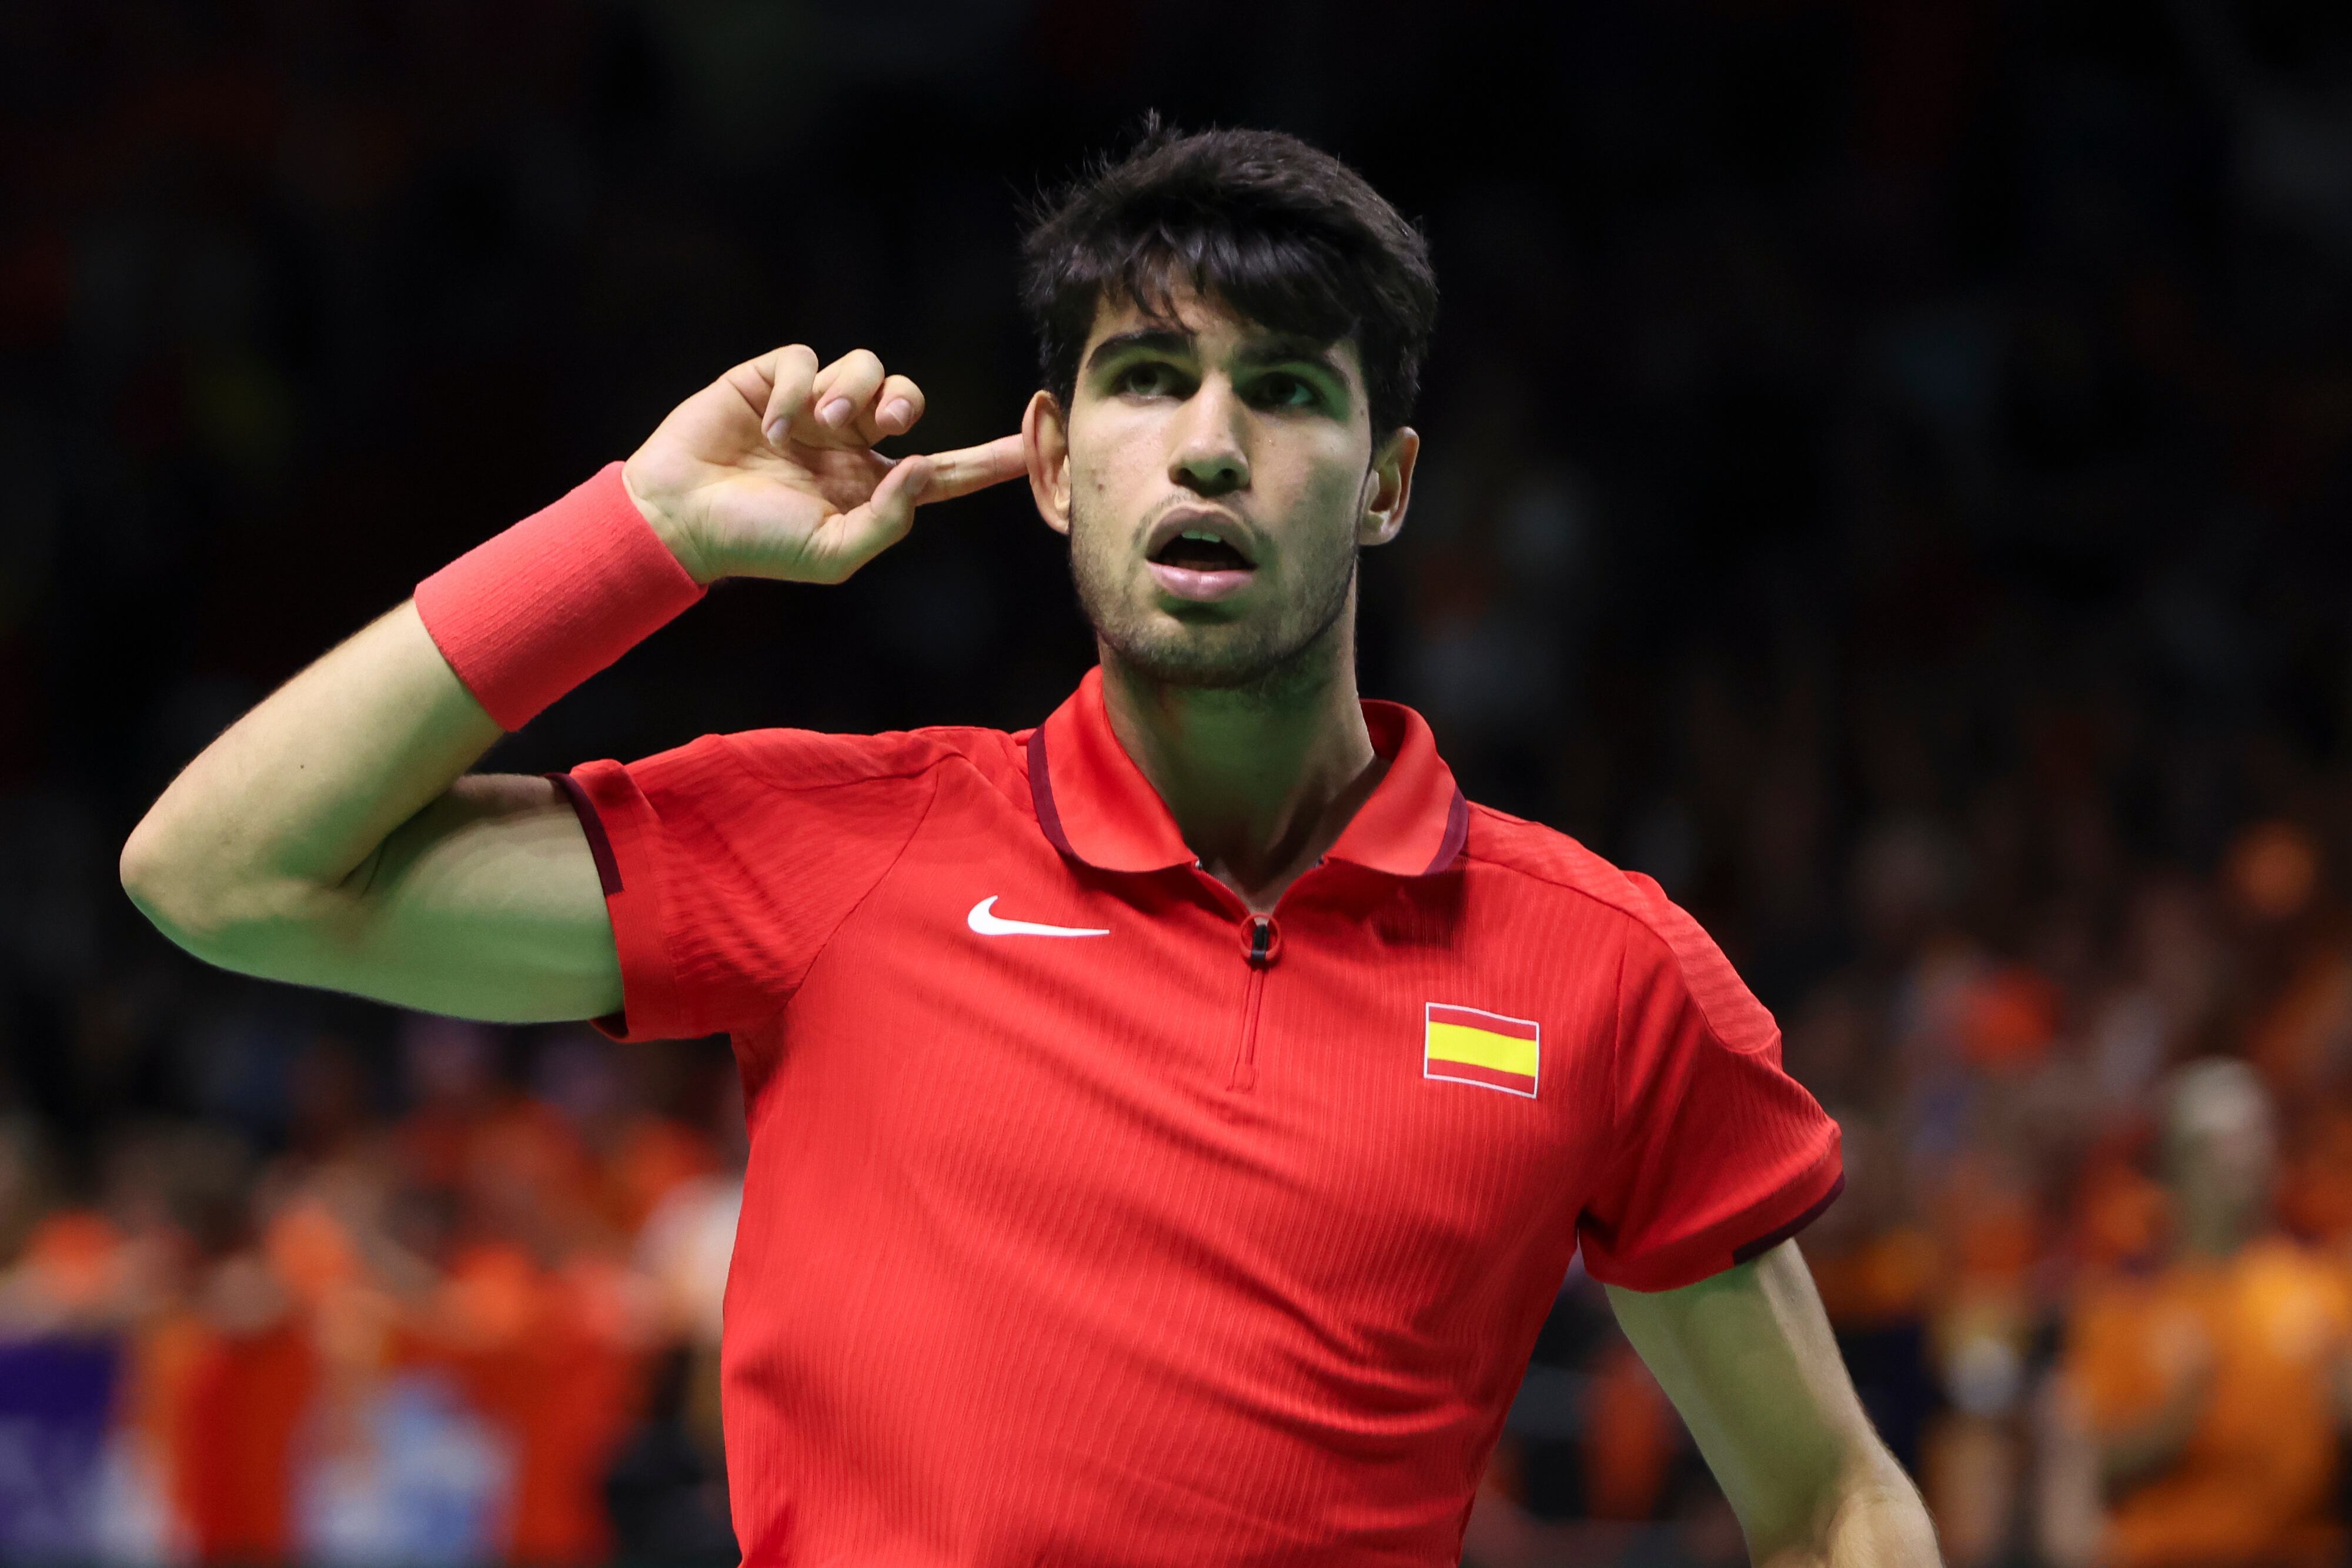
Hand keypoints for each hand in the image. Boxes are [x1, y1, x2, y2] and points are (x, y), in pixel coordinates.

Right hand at [620, 344, 1025, 584]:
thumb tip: (923, 470)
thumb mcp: (832, 553)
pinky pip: (807, 359)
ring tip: (817, 427)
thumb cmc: (756, 544)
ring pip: (865, 368)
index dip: (991, 458)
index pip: (946, 469)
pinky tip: (772, 423)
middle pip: (908, 398)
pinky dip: (796, 388)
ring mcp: (812, 408)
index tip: (1040, 442)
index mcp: (871, 486)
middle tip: (884, 424)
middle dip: (906, 402)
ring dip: (850, 392)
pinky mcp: (772, 379)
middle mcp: (849, 442)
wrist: (681, 518)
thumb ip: (888, 520)